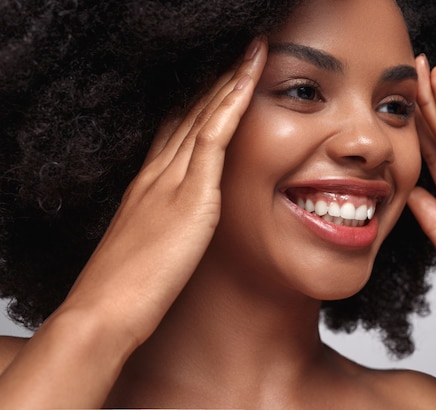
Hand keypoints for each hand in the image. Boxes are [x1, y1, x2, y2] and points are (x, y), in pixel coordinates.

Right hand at [64, 37, 267, 345]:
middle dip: (214, 81)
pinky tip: (247, 81)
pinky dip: (231, 105)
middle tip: (236, 52)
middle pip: (190, 113)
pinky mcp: (190, 195)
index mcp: (148, 184)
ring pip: (204, 115)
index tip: (214, 80)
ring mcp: (173, 180)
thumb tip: (181, 221)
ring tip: (250, 51)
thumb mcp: (147, 245)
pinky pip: (214, 137)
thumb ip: (164, 224)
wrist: (104, 310)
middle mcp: (159, 173)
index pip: (175, 129)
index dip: (196, 101)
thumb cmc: (127, 288)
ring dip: (229, 80)